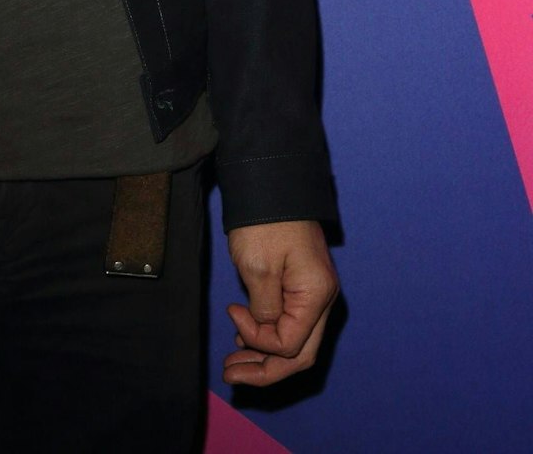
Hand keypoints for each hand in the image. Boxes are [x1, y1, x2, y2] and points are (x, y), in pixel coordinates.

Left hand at [223, 219, 338, 387]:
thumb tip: (264, 332)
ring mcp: (315, 292)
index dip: (259, 341)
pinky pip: (291, 322)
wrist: (272, 182)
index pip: (291, 344)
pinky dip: (269, 334)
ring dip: (265, 355)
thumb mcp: (258, 267)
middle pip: (300, 353)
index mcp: (316, 295)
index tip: (233, 314)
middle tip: (231, 373)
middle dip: (265, 368)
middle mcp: (323, 299)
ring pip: (296, 341)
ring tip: (234, 362)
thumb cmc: (266, 220)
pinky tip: (245, 335)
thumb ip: (264, 309)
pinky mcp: (302, 284)